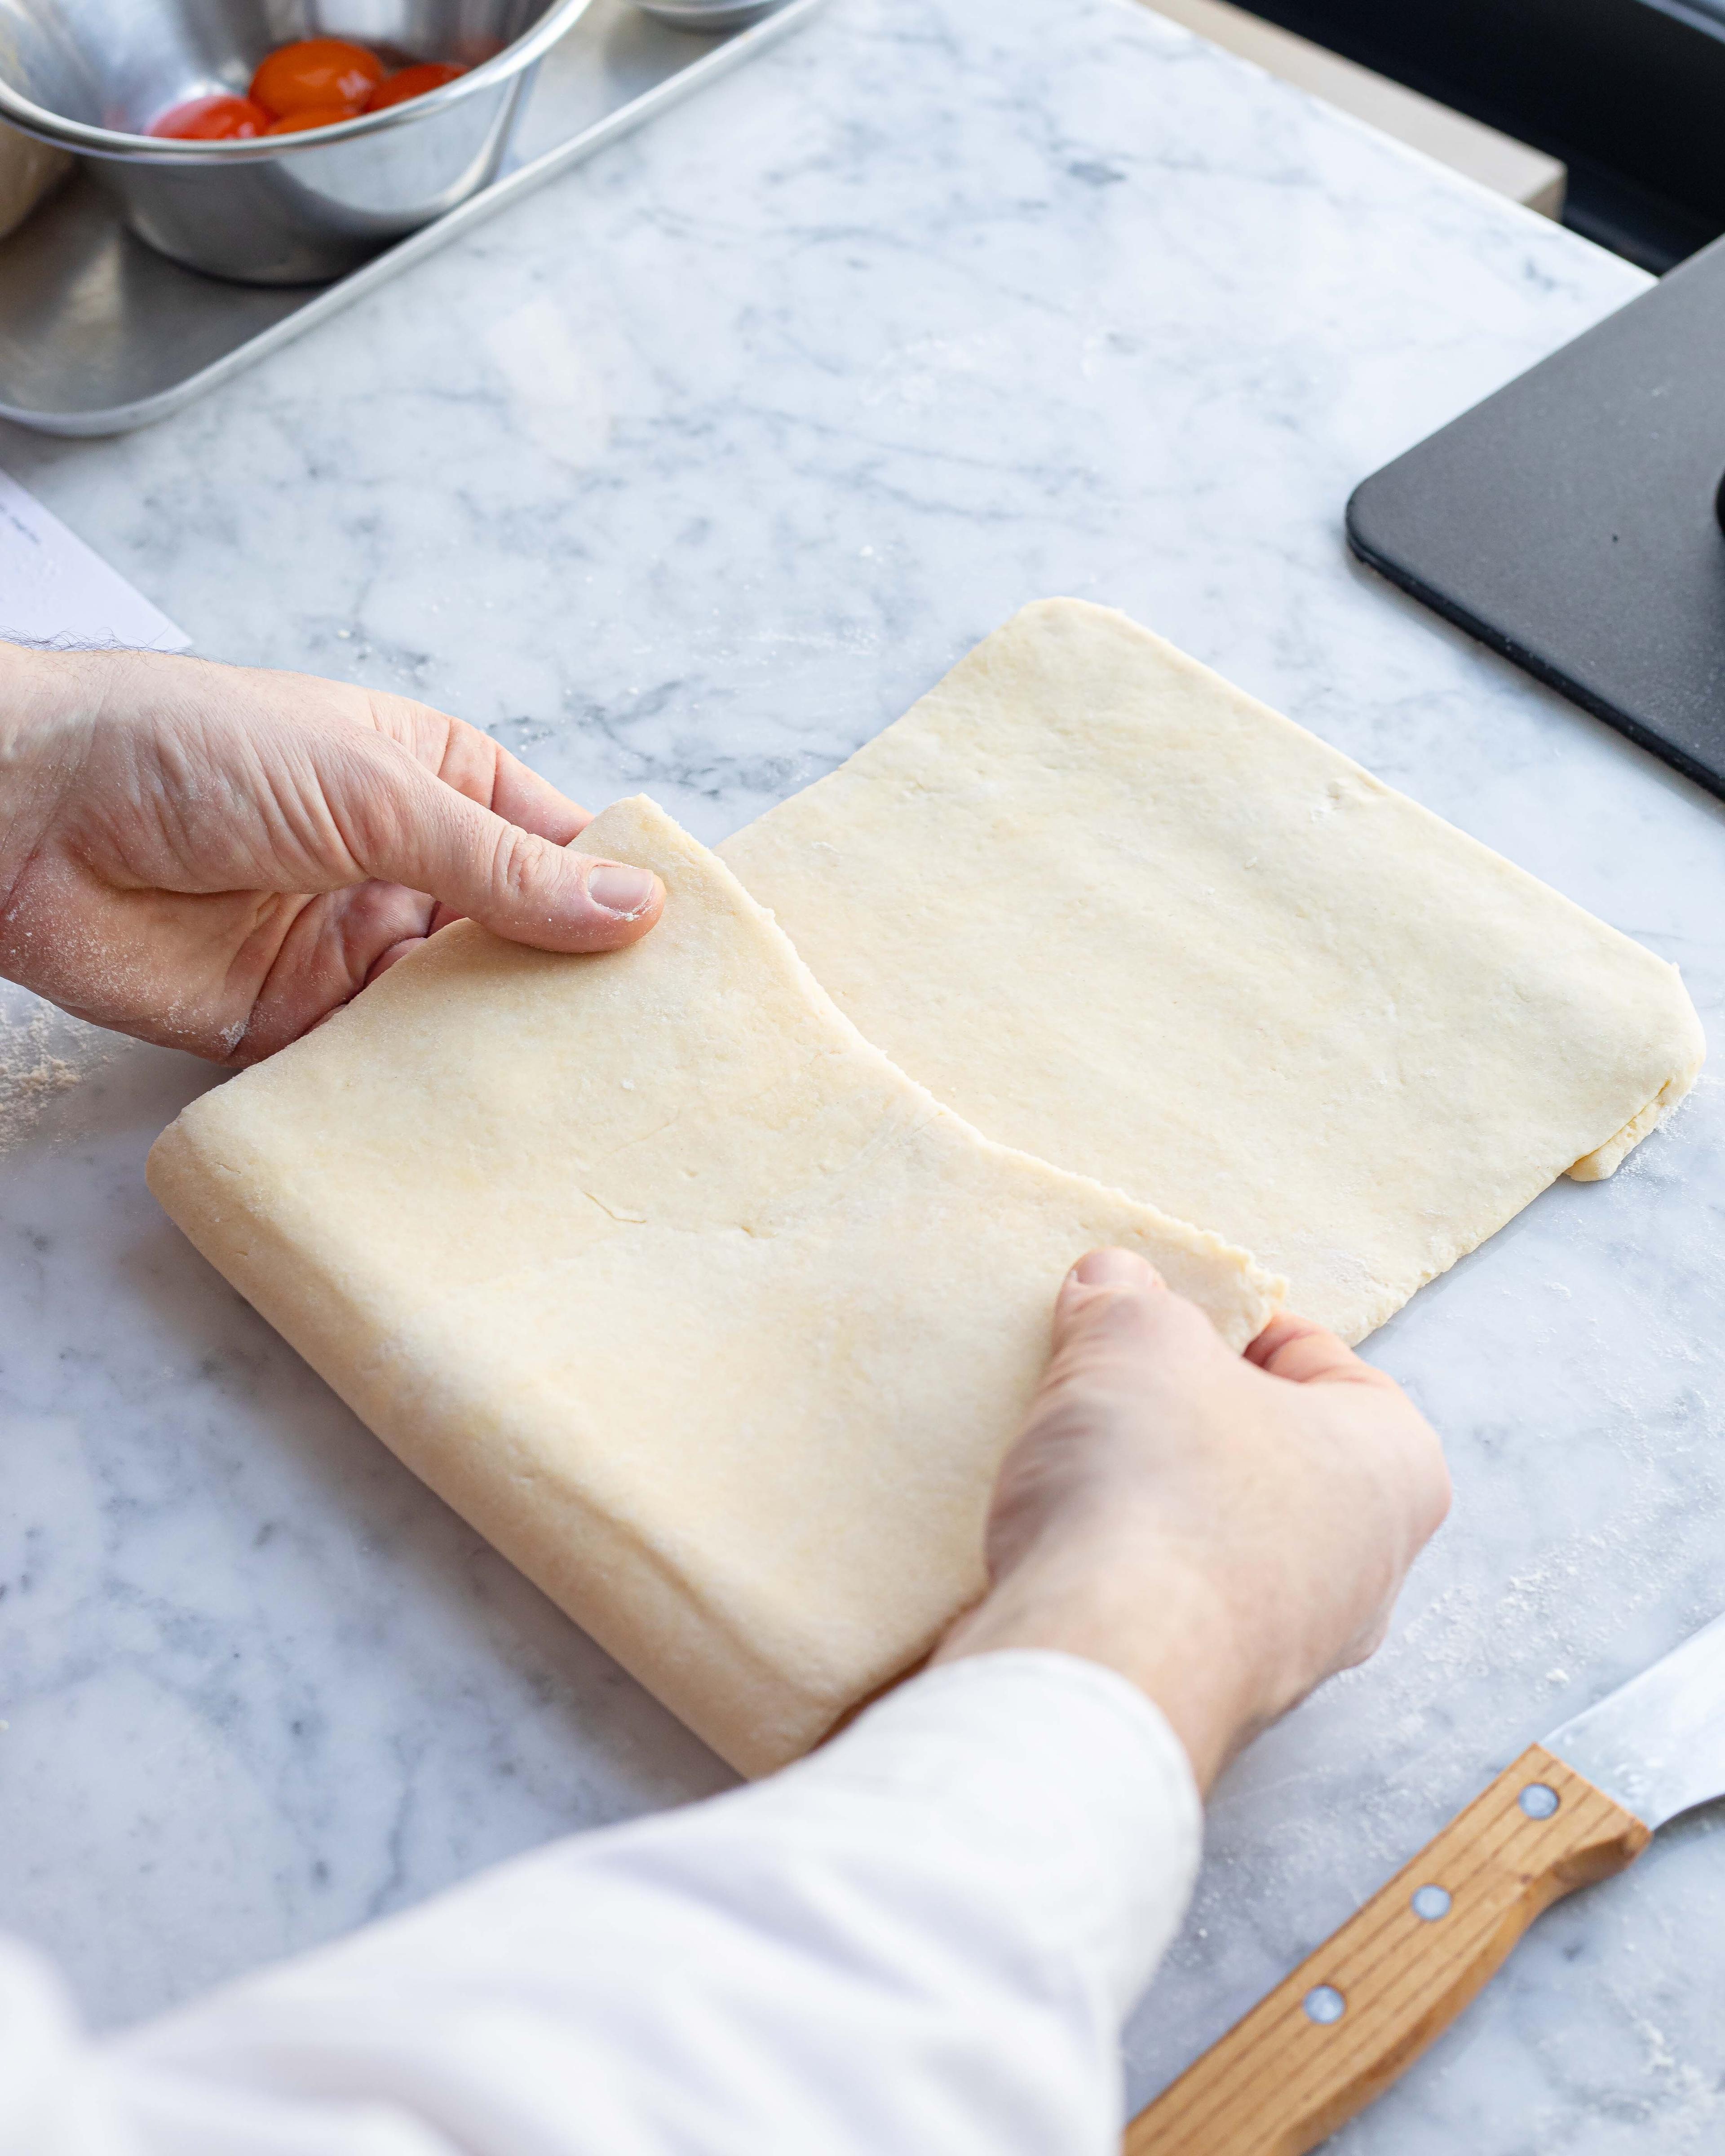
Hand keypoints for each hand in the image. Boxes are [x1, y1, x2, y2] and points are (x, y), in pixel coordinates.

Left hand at [0, 642, 664, 1063]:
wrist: (27, 814)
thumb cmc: (194, 751)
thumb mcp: (377, 791)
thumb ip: (502, 866)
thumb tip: (635, 908)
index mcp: (437, 784)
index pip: (556, 851)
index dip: (619, 903)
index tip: (690, 968)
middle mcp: (404, 868)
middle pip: (517, 944)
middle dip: (572, 994)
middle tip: (657, 1062)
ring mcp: (349, 948)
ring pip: (454, 1015)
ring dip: (501, 1052)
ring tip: (590, 1108)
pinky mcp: (291, 1021)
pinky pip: (375, 1070)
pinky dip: (415, 1097)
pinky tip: (477, 1128)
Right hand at [934, 1250, 1449, 1789]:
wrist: (1099, 1671)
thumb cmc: (1157, 1486)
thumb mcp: (1135, 1340)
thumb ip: (1128, 1299)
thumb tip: (1112, 1282)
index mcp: (1398, 1469)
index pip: (1320, 1360)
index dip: (1230, 1322)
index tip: (1158, 1314)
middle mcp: (1370, 1570)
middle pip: (1267, 1450)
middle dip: (1184, 1411)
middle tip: (1106, 1379)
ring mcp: (1293, 1651)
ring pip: (1217, 1534)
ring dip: (1146, 1494)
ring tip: (1066, 1455)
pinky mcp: (1209, 1695)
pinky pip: (1167, 1604)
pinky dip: (1119, 1567)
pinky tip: (1055, 1537)